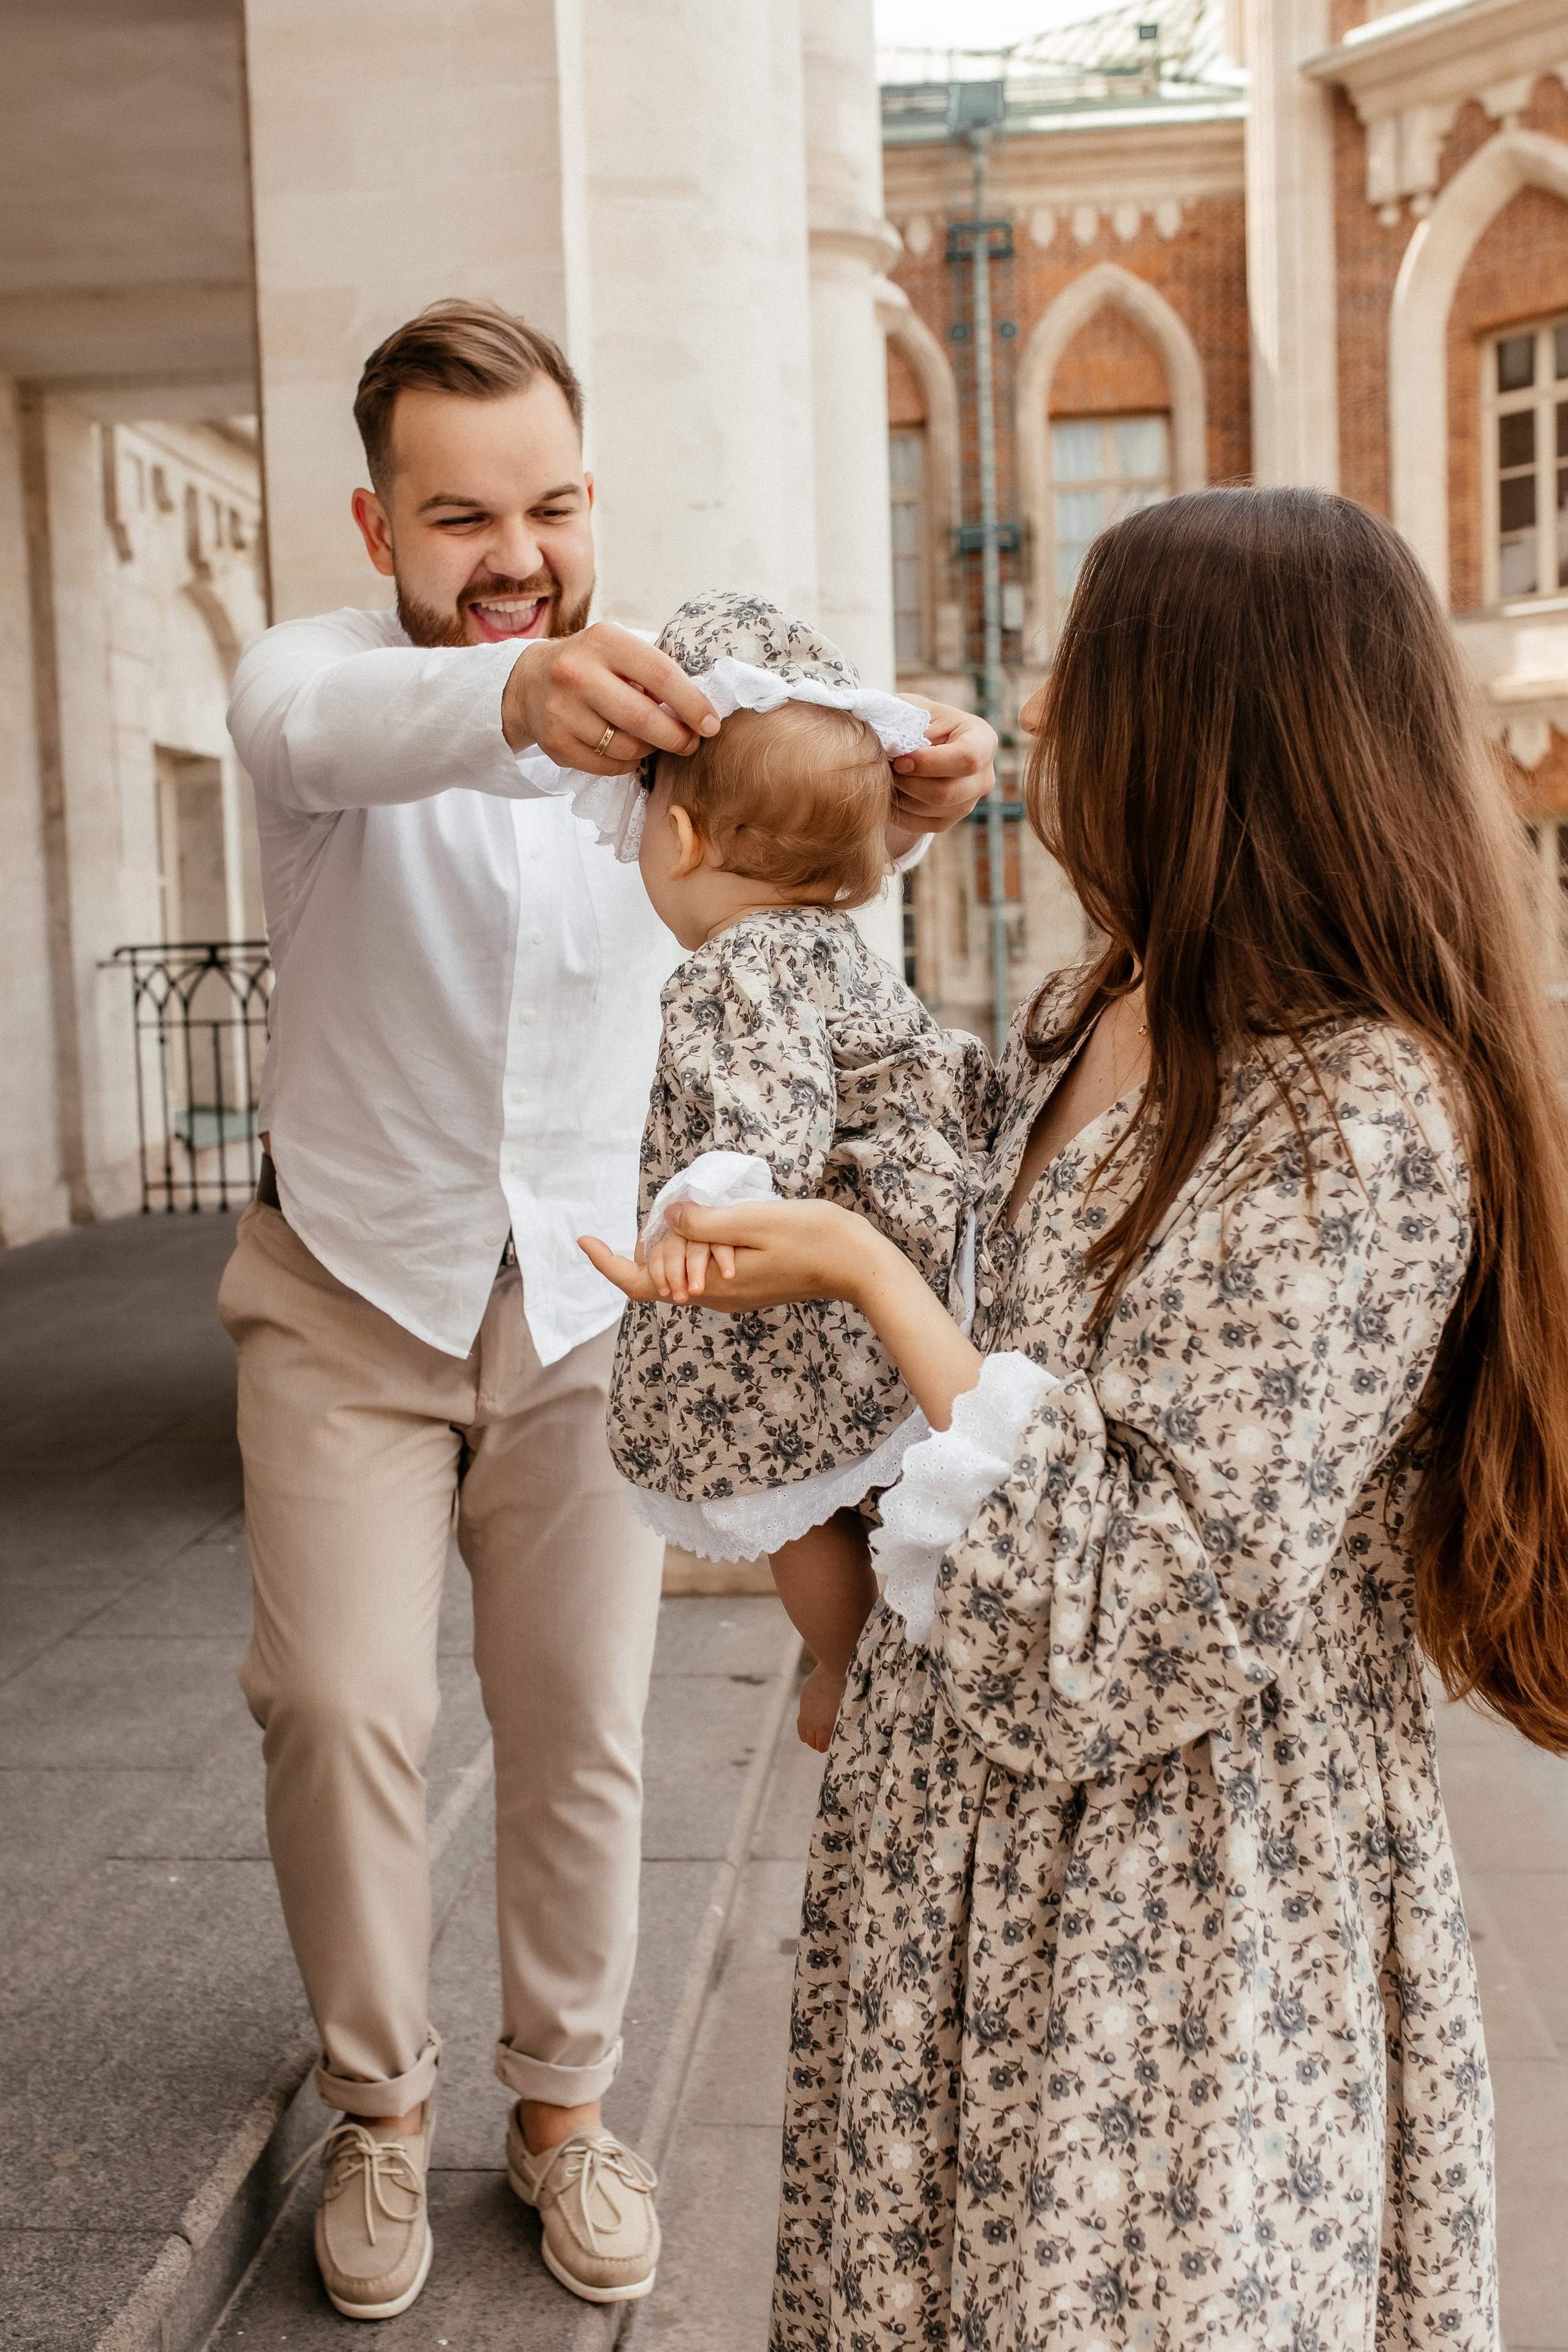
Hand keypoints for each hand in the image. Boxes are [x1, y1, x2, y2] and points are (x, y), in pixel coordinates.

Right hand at [503, 622, 719, 770]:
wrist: (529, 681)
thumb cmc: (591, 665)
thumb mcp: (618, 651)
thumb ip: (653, 673)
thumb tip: (699, 711)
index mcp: (603, 641)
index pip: (661, 675)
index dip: (693, 704)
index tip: (711, 724)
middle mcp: (577, 673)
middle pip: (644, 719)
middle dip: (677, 737)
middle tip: (691, 743)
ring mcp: (561, 710)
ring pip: (627, 747)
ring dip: (650, 750)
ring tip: (652, 741)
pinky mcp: (554, 743)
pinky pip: (607, 765)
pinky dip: (626, 762)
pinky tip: (626, 750)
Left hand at [580, 1197, 880, 1312]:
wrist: (859, 1265)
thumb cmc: (813, 1238)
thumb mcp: (754, 1220)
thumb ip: (706, 1222)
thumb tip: (667, 1218)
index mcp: (710, 1285)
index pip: (642, 1284)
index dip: (608, 1263)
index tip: (584, 1239)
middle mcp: (715, 1297)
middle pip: (658, 1278)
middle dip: (648, 1247)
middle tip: (658, 1210)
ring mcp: (732, 1295)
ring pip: (681, 1274)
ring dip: (674, 1246)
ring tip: (680, 1212)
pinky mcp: (747, 1287)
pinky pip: (704, 1272)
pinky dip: (695, 1249)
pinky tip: (706, 1225)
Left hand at [886, 700, 996, 856]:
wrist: (915, 742)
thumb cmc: (915, 720)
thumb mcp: (913, 709)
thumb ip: (904, 721)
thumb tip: (889, 744)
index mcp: (982, 740)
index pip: (967, 758)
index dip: (930, 763)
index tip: (900, 759)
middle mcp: (984, 776)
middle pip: (946, 792)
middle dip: (908, 782)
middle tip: (887, 768)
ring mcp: (969, 802)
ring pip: (931, 810)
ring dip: (900, 795)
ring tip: (886, 775)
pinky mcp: (949, 820)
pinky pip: (921, 825)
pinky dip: (899, 811)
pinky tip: (890, 791)